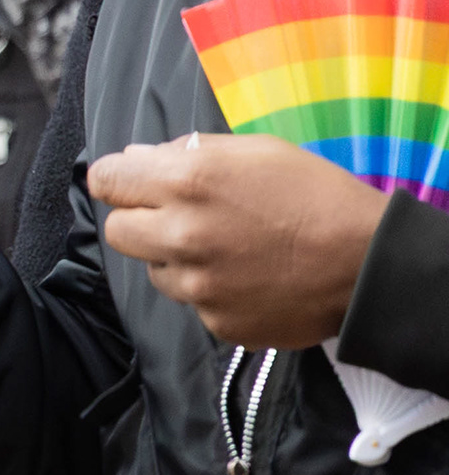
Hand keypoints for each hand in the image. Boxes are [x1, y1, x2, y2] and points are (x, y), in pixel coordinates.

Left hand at [89, 132, 387, 346]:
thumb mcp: (254, 151)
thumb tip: (136, 160)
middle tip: (179, 219)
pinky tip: (248, 279)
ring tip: (227, 250)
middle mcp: (181, 235)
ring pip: (155, 271)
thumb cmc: (315, 194)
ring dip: (176, 260)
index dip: (119, 181)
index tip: (133, 185)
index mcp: (185, 183)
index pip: (105, 180)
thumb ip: (187, 153)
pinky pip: (194, 304)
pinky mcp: (219, 323)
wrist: (369, 262)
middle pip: (117, 232)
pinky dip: (211, 293)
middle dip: (141, 222)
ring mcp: (198, 286)